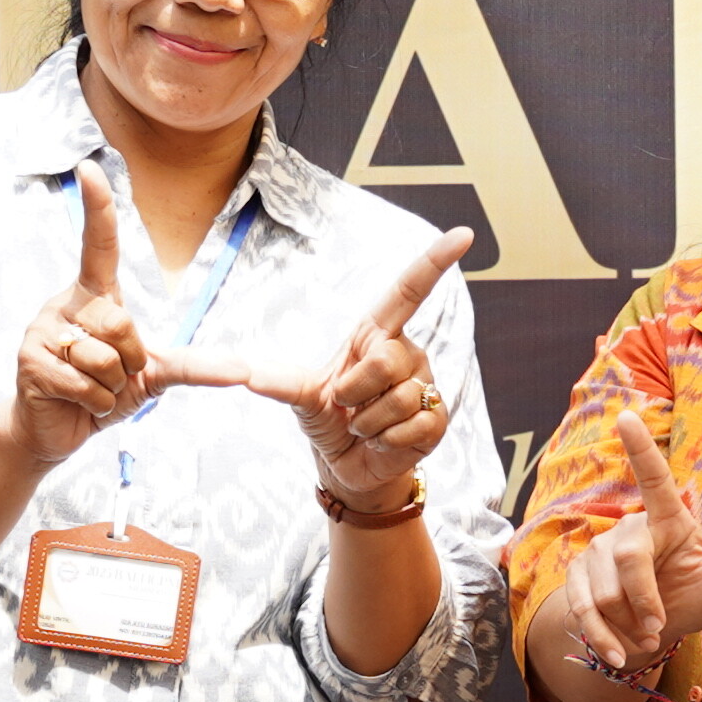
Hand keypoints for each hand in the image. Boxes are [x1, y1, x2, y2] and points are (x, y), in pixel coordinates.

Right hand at [1, 172, 160, 470]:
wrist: (53, 430)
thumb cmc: (98, 392)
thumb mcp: (147, 374)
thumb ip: (185, 364)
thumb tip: (242, 369)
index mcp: (93, 295)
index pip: (97, 245)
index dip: (97, 208)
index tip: (90, 168)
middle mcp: (65, 304)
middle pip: (122, 323)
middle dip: (131, 363)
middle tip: (114, 378)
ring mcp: (43, 331)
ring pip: (105, 359)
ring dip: (112, 388)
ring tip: (92, 390)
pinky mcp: (31, 363)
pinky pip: (87, 385)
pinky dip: (96, 404)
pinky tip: (79, 403)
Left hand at [146, 228, 475, 511]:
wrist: (347, 466)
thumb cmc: (329, 419)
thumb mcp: (300, 394)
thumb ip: (276, 380)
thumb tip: (238, 372)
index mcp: (377, 334)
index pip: (408, 291)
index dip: (434, 262)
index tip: (463, 234)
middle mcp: (407, 353)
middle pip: (385, 360)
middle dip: (354, 390)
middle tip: (347, 406)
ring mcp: (426, 386)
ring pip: (399, 399)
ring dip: (368, 422)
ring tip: (365, 426)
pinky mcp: (438, 421)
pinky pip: (411, 427)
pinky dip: (386, 441)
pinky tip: (384, 442)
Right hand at [551, 418, 701, 697]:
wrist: (652, 631)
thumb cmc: (690, 595)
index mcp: (666, 520)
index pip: (654, 480)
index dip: (640, 448)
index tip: (626, 416)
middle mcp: (627, 527)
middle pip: (628, 558)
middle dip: (645, 600)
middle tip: (659, 626)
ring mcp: (597, 551)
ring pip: (605, 590)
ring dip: (627, 623)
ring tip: (645, 634)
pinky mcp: (576, 577)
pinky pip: (582, 608)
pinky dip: (601, 636)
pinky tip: (617, 652)